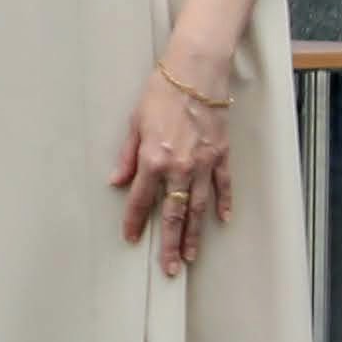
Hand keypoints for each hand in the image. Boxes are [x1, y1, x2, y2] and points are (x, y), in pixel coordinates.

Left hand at [114, 59, 235, 273]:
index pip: (141, 200)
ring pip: (198, 207)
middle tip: (170, 268)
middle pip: (173, 214)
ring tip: (191, 256)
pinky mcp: (220, 155)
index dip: (135, 222)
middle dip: (170, 244)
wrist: (195, 72)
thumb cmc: (161, 92)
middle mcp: (178, 167)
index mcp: (153, 159)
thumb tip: (117, 181)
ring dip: (195, 234)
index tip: (132, 239)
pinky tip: (222, 220)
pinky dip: (224, 203)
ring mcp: (203, 163)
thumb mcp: (134, 123)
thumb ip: (128, 156)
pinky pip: (222, 185)